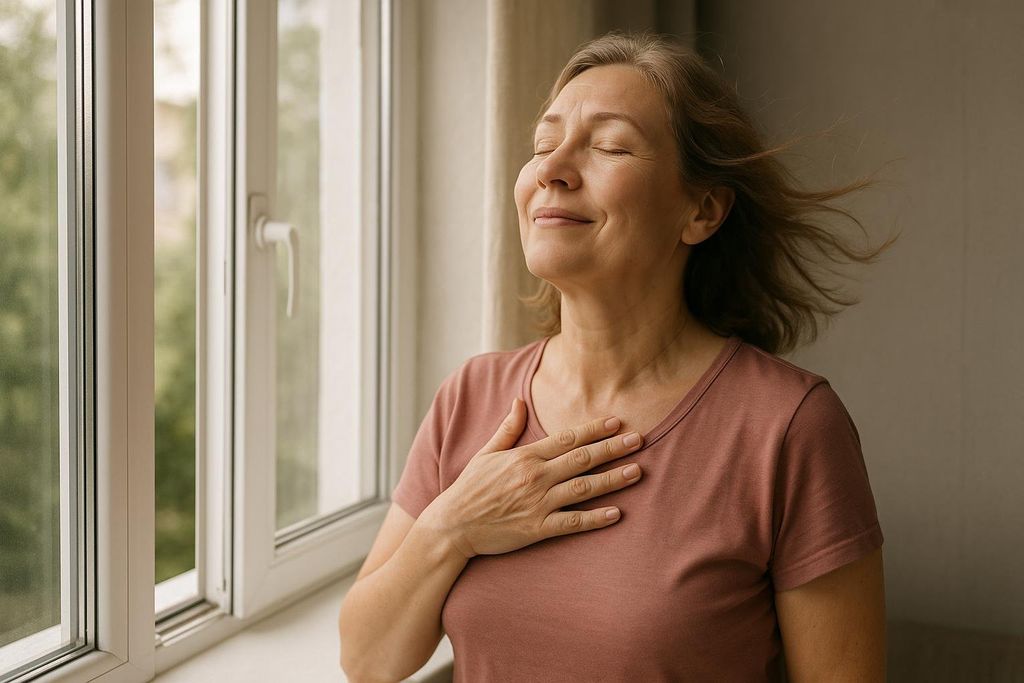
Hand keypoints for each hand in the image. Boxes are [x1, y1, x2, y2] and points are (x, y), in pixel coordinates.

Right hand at [421, 397, 643, 559]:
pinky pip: (572, 523)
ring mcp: (538, 503)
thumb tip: (519, 401)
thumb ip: (508, 428)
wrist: (453, 525)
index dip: (595, 429)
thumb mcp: (487, 453)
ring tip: (637, 471)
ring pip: (584, 488)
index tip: (617, 421)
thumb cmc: (470, 488)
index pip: (568, 438)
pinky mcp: (537, 528)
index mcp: (525, 456)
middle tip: (640, 439)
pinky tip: (616, 514)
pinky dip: (595, 519)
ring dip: (613, 479)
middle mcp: (535, 477)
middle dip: (613, 448)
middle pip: (583, 459)